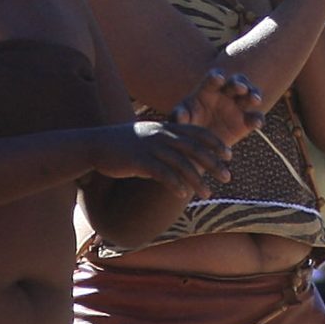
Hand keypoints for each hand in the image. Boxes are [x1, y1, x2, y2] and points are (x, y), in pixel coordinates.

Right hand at [95, 118, 228, 196]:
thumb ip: (166, 143)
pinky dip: (174, 184)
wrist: (95, 144)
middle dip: (213, 163)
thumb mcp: (148, 137)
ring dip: (197, 179)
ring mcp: (150, 147)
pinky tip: (183, 195)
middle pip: (194, 148)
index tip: (228, 154)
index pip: (197, 132)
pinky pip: (161, 173)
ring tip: (208, 193)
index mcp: (165, 128)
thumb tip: (182, 157)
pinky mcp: (138, 160)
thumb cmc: (123, 144)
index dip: (214, 143)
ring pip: (180, 163)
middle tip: (228, 176)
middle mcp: (160, 135)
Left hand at [171, 67, 263, 146]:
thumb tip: (180, 114)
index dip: (216, 77)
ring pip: (250, 96)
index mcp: (208, 89)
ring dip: (254, 95)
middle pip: (236, 83)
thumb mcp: (181, 123)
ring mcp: (238, 107)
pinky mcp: (247, 122)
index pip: (213, 79)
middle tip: (240, 87)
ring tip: (254, 99)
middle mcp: (226, 94)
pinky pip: (255, 118)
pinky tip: (256, 123)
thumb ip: (180, 117)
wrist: (199, 147)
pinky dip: (257, 119)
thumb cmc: (187, 128)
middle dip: (238, 83)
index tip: (218, 78)